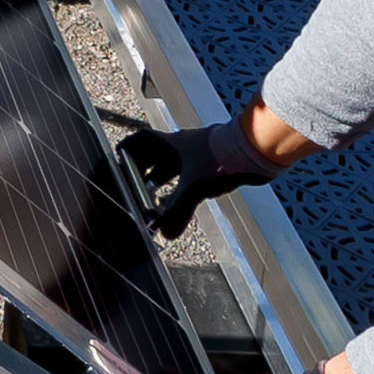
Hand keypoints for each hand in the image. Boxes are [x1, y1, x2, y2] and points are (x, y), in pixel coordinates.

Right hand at [109, 112, 273, 232]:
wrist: (256, 149)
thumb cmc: (224, 158)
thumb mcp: (195, 188)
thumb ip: (178, 212)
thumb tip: (164, 233)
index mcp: (173, 144)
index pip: (142, 141)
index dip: (127, 149)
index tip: (117, 159)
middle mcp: (184, 145)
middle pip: (157, 154)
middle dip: (144, 169)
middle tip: (135, 184)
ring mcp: (200, 152)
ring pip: (176, 163)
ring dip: (164, 177)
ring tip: (156, 194)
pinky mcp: (215, 161)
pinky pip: (193, 172)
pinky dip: (185, 184)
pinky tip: (187, 198)